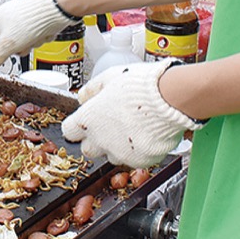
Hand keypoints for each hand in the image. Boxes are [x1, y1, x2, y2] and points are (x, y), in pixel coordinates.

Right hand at [0, 0, 78, 69]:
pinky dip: (37, 36)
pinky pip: (31, 33)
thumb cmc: (31, 22)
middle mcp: (4, 16)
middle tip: (21, 47)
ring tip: (34, 38)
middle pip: (3, 41)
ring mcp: (19, 16)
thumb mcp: (9, 45)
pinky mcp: (32, 16)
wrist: (55, 8)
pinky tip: (41, 34)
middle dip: (14, 48)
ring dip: (28, 43)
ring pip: (19, 38)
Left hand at [60, 60, 203, 167]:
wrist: (170, 98)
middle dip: (95, 140)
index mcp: (88, 119)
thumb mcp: (109, 77)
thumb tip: (83, 97)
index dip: (77, 126)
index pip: (69, 131)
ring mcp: (120, 153)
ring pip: (111, 156)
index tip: (85, 121)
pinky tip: (146, 134)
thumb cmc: (140, 85)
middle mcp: (100, 140)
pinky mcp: (140, 161)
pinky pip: (134, 160)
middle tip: (110, 126)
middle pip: (88, 149)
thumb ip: (92, 89)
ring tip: (132, 128)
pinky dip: (138, 151)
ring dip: (116, 147)